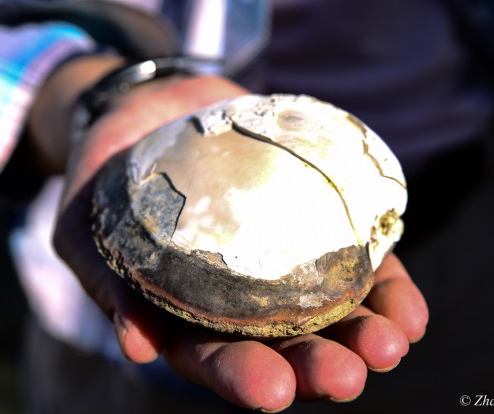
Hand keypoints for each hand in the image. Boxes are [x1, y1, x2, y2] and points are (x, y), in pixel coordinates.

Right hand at [45, 68, 427, 410]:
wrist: (148, 107)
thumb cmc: (106, 178)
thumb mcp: (84, 230)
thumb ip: (107, 284)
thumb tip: (137, 347)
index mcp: (188, 314)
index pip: (215, 358)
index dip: (243, 377)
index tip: (272, 391)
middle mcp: (242, 298)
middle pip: (284, 344)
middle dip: (317, 365)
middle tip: (346, 377)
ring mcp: (284, 259)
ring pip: (332, 309)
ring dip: (365, 333)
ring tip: (391, 345)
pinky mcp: (316, 217)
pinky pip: (359, 257)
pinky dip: (386, 284)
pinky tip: (408, 309)